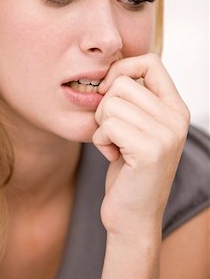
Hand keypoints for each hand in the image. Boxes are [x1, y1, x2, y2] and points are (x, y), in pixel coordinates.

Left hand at [93, 53, 189, 236]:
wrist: (133, 217)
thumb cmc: (128, 169)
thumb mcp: (136, 128)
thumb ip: (134, 100)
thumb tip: (111, 68)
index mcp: (176, 109)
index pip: (151, 62)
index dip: (122, 68)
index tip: (108, 90)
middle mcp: (177, 118)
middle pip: (123, 83)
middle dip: (105, 106)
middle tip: (113, 132)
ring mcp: (167, 134)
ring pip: (111, 103)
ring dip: (102, 126)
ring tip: (115, 146)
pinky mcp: (150, 150)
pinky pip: (108, 125)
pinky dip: (101, 141)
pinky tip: (113, 157)